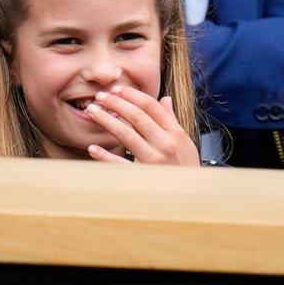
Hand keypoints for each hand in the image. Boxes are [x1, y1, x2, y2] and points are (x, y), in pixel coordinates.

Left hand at [85, 86, 200, 166]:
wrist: (191, 195)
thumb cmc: (186, 168)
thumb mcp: (185, 142)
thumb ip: (172, 120)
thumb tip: (165, 99)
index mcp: (175, 133)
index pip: (152, 106)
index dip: (132, 95)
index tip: (117, 89)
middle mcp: (165, 144)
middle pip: (137, 116)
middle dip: (116, 103)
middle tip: (100, 96)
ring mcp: (153, 160)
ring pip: (126, 134)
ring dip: (106, 120)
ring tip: (92, 111)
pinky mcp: (142, 176)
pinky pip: (119, 164)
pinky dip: (105, 156)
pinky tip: (93, 148)